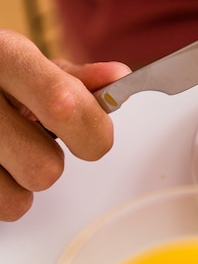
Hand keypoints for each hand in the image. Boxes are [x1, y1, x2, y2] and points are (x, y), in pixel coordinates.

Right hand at [0, 29, 130, 220]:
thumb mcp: (28, 63)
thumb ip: (74, 78)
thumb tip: (119, 78)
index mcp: (6, 56)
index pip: (64, 105)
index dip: (92, 129)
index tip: (97, 132)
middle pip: (47, 166)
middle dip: (55, 156)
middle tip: (38, 134)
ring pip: (24, 192)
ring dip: (27, 175)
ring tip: (11, 145)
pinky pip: (4, 206)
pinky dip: (8, 192)